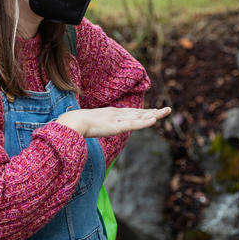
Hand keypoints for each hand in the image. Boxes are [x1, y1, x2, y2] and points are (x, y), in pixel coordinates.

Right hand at [56, 106, 171, 137]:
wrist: (71, 123)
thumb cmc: (76, 124)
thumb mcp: (89, 125)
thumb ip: (95, 125)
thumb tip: (91, 129)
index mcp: (111, 114)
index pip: (131, 113)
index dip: (143, 112)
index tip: (153, 112)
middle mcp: (117, 114)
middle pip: (138, 113)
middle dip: (153, 112)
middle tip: (167, 110)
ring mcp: (117, 119)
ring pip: (140, 117)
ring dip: (154, 114)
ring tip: (166, 111)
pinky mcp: (117, 126)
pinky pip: (134, 124)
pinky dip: (144, 123)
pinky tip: (154, 120)